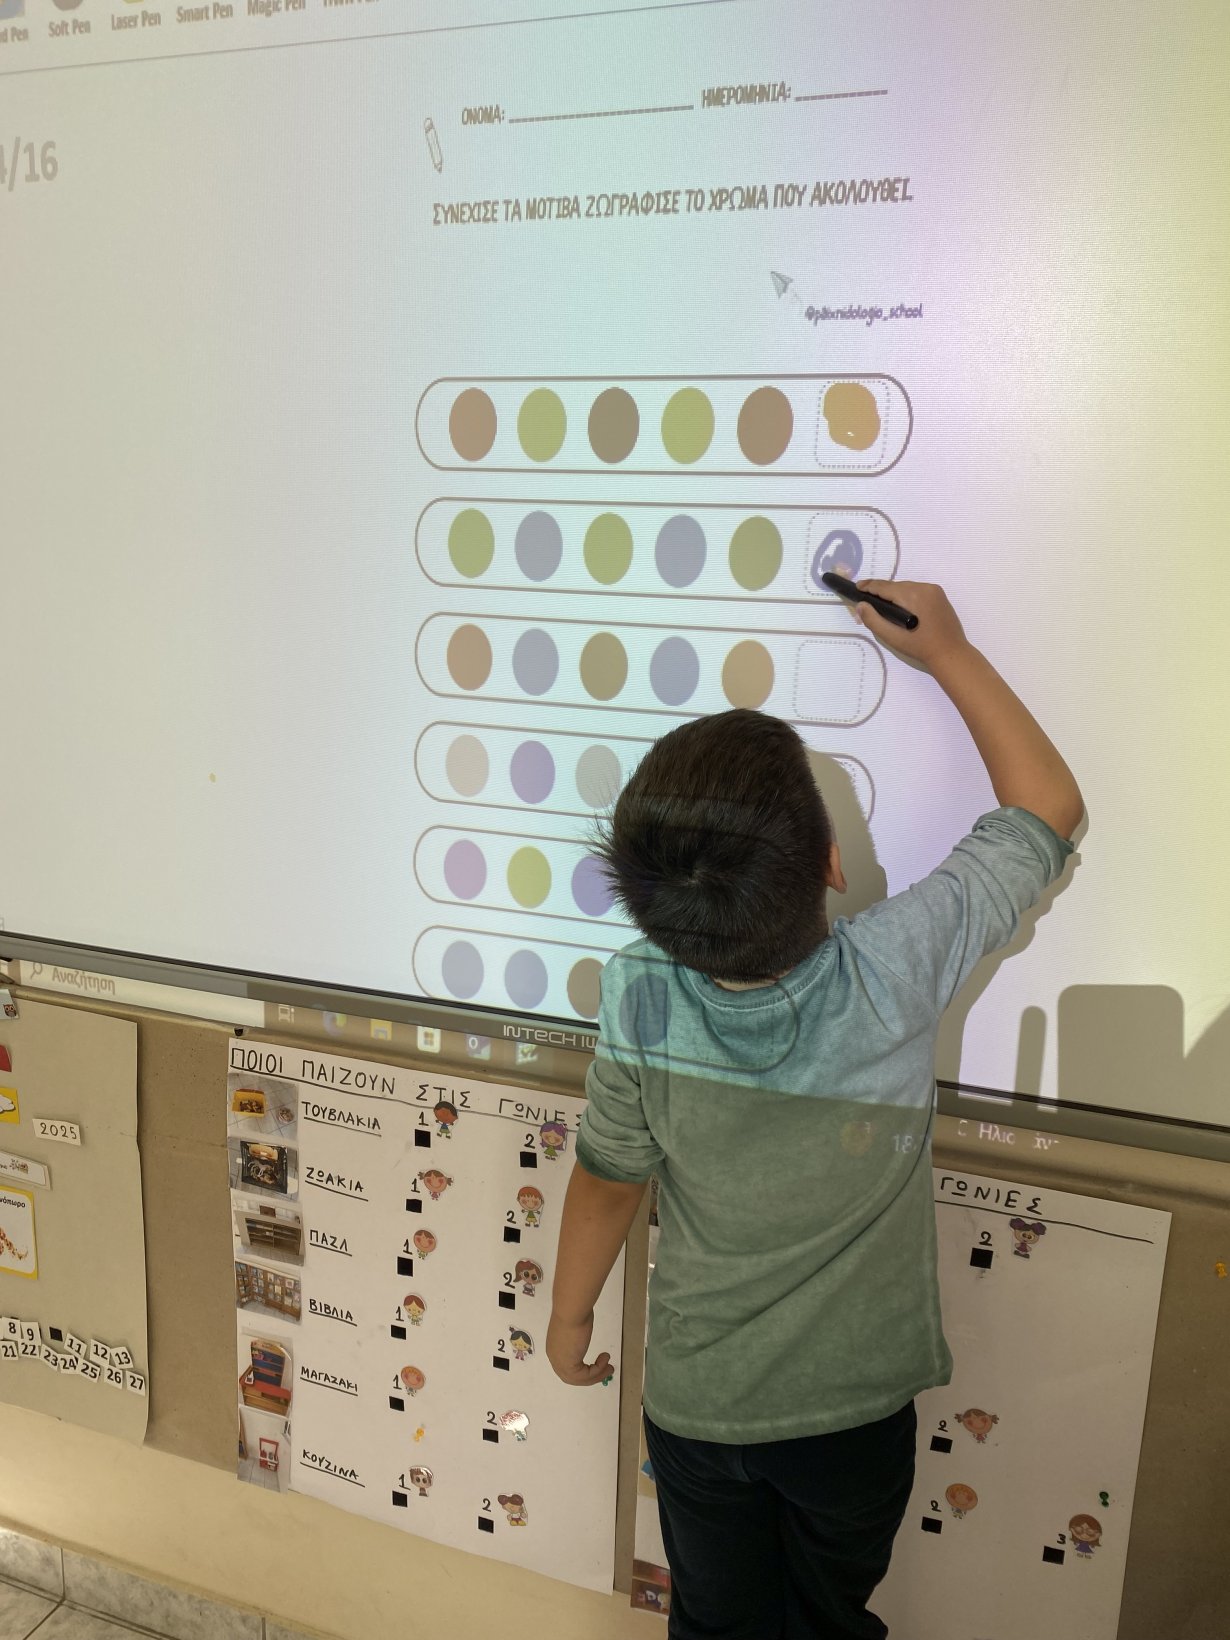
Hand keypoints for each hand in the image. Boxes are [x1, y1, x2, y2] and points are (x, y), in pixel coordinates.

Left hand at [547, 1309, 614, 1386]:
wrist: (571, 1310)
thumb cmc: (573, 1313)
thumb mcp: (575, 1327)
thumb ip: (576, 1335)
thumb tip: (582, 1337)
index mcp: (555, 1348)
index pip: (567, 1367)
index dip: (583, 1370)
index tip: (597, 1365)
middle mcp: (555, 1357)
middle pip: (572, 1377)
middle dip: (591, 1376)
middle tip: (606, 1370)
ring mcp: (560, 1362)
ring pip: (579, 1379)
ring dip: (597, 1376)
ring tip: (610, 1368)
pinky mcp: (569, 1365)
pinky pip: (585, 1376)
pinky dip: (598, 1370)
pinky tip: (605, 1358)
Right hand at [851, 580, 969, 672]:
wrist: (951, 653)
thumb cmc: (920, 647)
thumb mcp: (892, 637)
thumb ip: (873, 620)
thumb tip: (860, 605)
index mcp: (912, 595)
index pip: (884, 586)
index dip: (869, 586)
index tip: (857, 587)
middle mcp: (924, 587)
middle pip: (896, 586)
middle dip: (881, 591)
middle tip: (868, 600)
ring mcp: (934, 590)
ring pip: (907, 587)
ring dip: (894, 594)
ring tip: (884, 605)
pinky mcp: (940, 596)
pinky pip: (918, 591)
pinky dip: (907, 596)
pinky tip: (902, 607)